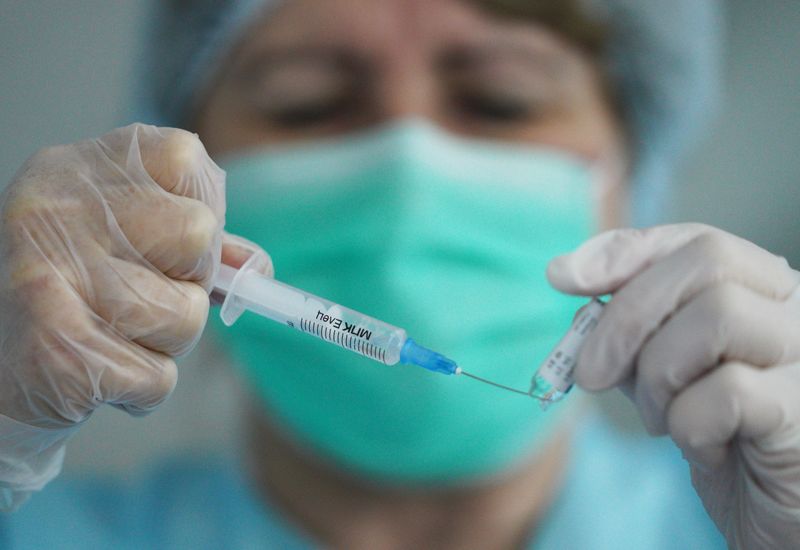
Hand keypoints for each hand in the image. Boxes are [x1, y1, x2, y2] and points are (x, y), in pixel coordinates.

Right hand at [0, 124, 258, 508]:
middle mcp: (59, 207)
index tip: (177, 243)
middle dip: (191, 281)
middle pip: (199, 233)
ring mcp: (51, 273)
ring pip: (188, 315)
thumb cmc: (72, 294)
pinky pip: (158, 377)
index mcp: (80, 169)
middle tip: (145, 296)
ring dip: (168, 342)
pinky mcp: (56, 347)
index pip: (187, 156)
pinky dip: (142, 389)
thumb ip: (195, 242)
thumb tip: (256, 269)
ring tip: (114, 337)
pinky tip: (98, 373)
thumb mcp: (124, 241)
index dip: (204, 205)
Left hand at [548, 223, 799, 548]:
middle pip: (705, 262)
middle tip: (589, 375)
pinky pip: (727, 392)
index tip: (563, 277)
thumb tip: (567, 272)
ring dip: (659, 375)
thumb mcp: (661, 373)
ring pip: (717, 316)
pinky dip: (689, 424)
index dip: (624, 252)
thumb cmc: (718, 436)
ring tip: (662, 420)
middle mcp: (795, 307)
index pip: (694, 240)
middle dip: (626, 317)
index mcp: (760, 290)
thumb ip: (626, 328)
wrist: (777, 514)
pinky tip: (704, 448)